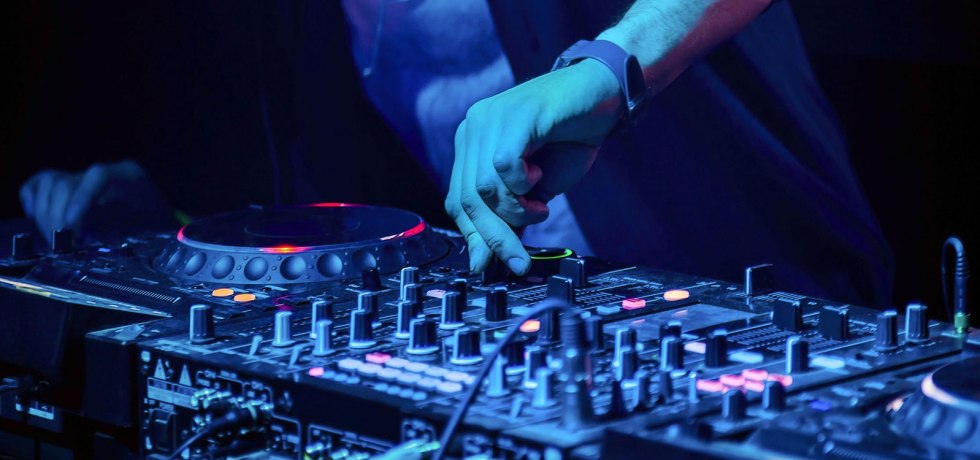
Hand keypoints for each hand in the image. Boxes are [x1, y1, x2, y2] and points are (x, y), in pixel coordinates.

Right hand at [19, 160, 171, 241]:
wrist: (158, 218)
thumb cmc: (158, 226)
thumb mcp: (153, 230)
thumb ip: (128, 234)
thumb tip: (94, 243)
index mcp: (130, 177)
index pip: (99, 176)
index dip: (81, 198)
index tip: (71, 226)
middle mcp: (103, 172)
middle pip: (66, 182)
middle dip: (57, 217)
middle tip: (64, 244)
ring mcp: (84, 176)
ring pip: (49, 182)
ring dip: (45, 214)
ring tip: (56, 238)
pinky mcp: (69, 185)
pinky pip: (40, 184)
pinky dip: (33, 201)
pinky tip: (40, 220)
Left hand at [445, 58, 621, 273]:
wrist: (603, 95)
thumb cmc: (570, 138)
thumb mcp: (536, 187)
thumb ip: (511, 213)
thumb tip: (490, 257)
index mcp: (472, 144)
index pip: (458, 200)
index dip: (473, 237)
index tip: (488, 266)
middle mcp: (473, 129)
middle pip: (469, 199)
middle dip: (494, 238)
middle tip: (518, 261)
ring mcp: (491, 119)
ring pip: (485, 188)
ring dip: (517, 211)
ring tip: (541, 207)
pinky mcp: (515, 115)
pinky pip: (503, 166)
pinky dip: (523, 184)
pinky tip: (539, 178)